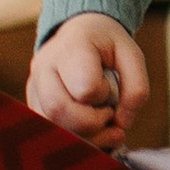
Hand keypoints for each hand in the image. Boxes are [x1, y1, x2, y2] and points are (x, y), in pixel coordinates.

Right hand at [27, 12, 149, 143]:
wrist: (80, 31)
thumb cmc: (107, 44)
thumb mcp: (132, 55)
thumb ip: (136, 89)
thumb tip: (122, 124)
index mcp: (72, 47)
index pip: (84, 87)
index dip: (103, 95)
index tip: (110, 89)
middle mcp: (45, 65)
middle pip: (58, 110)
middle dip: (91, 124)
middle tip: (108, 115)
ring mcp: (34, 85)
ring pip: (49, 124)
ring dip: (83, 136)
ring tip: (104, 127)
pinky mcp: (33, 101)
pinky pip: (47, 129)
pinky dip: (72, 138)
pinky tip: (90, 132)